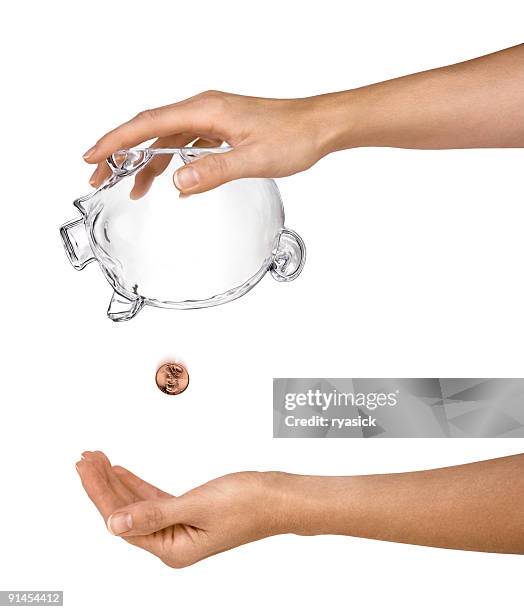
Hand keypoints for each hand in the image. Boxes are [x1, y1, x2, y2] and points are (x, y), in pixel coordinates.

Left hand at [76, 451, 290, 567]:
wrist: (278, 498)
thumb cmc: (247, 504)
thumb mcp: (197, 507)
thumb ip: (153, 515)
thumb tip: (113, 524)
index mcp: (172, 550)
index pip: (122, 520)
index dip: (100, 492)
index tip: (85, 468)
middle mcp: (171, 543)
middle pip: (125, 512)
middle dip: (103, 484)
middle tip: (85, 458)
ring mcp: (179, 528)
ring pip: (137, 504)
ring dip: (117, 482)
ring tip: (98, 460)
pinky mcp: (187, 513)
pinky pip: (152, 499)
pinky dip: (136, 485)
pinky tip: (122, 473)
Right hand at [82, 91, 334, 195]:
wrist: (320, 126)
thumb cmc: (294, 136)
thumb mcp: (253, 159)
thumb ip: (214, 171)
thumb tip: (177, 181)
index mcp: (206, 111)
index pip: (149, 124)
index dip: (116, 140)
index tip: (93, 155)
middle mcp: (204, 110)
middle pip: (151, 130)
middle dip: (122, 152)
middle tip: (99, 175)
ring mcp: (213, 119)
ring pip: (168, 139)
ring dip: (147, 161)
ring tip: (131, 187)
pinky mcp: (222, 130)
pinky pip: (187, 144)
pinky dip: (173, 161)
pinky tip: (170, 180)